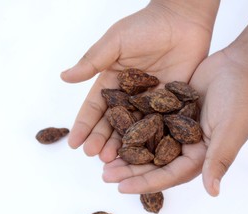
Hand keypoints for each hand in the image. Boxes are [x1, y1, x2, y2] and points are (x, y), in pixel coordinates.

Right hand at [61, 0, 218, 162]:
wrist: (183, 19)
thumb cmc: (146, 26)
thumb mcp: (115, 42)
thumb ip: (92, 62)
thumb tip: (64, 77)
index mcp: (113, 81)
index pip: (95, 107)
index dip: (84, 125)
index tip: (74, 143)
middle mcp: (129, 95)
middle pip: (112, 122)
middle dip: (101, 139)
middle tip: (94, 156)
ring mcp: (150, 101)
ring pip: (134, 128)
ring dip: (123, 145)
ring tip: (113, 160)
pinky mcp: (170, 104)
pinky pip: (159, 125)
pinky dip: (151, 140)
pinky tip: (143, 154)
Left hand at [103, 51, 247, 195]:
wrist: (239, 67)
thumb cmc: (240, 100)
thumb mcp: (230, 132)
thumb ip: (219, 160)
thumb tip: (213, 192)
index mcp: (200, 158)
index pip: (169, 176)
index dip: (145, 183)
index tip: (121, 187)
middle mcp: (186, 147)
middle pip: (153, 165)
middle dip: (130, 171)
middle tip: (105, 174)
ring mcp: (176, 129)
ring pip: (147, 146)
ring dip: (127, 153)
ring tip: (104, 158)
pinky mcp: (169, 112)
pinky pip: (147, 124)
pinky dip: (131, 129)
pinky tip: (114, 131)